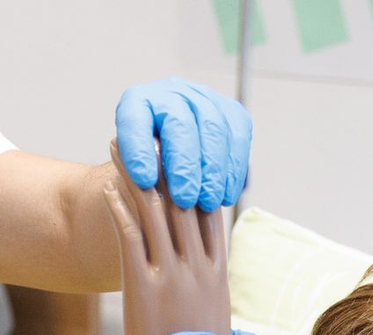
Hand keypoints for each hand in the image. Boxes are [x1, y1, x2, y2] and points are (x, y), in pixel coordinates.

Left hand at [104, 142, 230, 334]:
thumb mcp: (213, 328)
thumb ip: (207, 299)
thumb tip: (203, 295)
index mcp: (216, 276)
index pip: (209, 215)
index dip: (195, 178)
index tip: (185, 151)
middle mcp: (198, 270)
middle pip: (182, 201)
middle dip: (166, 163)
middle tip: (151, 131)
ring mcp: (172, 277)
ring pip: (154, 211)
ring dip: (135, 174)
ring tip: (122, 145)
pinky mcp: (145, 290)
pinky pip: (130, 239)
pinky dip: (119, 209)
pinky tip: (107, 187)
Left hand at [115, 77, 251, 210]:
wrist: (174, 158)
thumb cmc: (149, 170)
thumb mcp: (134, 174)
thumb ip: (138, 180)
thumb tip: (150, 191)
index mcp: (136, 103)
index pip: (134, 120)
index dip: (139, 149)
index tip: (144, 182)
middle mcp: (170, 94)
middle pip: (180, 123)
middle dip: (184, 165)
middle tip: (185, 200)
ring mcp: (204, 98)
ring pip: (214, 128)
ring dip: (213, 171)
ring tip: (209, 202)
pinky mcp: (232, 112)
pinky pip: (238, 138)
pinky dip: (234, 171)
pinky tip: (227, 196)